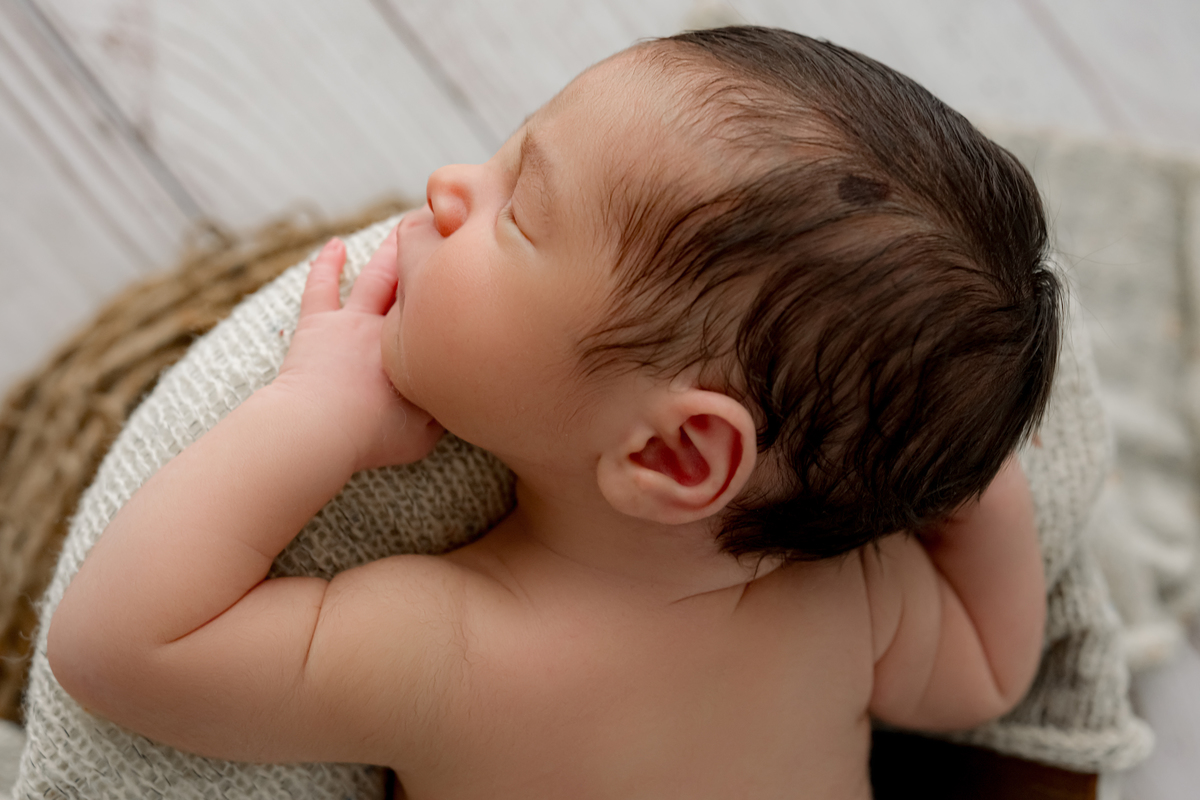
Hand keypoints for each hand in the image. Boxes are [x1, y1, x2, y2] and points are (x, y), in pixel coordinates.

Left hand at [274, 230, 443, 470]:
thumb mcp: (426, 432)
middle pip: (415, 283)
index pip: (444, 309)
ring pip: (376, 276)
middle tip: (448, 232)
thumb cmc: (374, 434)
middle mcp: (389, 325)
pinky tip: (336, 245)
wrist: (320, 427)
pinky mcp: (317, 325)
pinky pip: (322, 287)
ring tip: (407, 228)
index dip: (459, 286)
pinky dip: (327, 264)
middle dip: (431, 257)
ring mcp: (351, 321)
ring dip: (391, 252)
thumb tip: (463, 394)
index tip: (476, 266)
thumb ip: (444, 409)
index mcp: (418, 347)